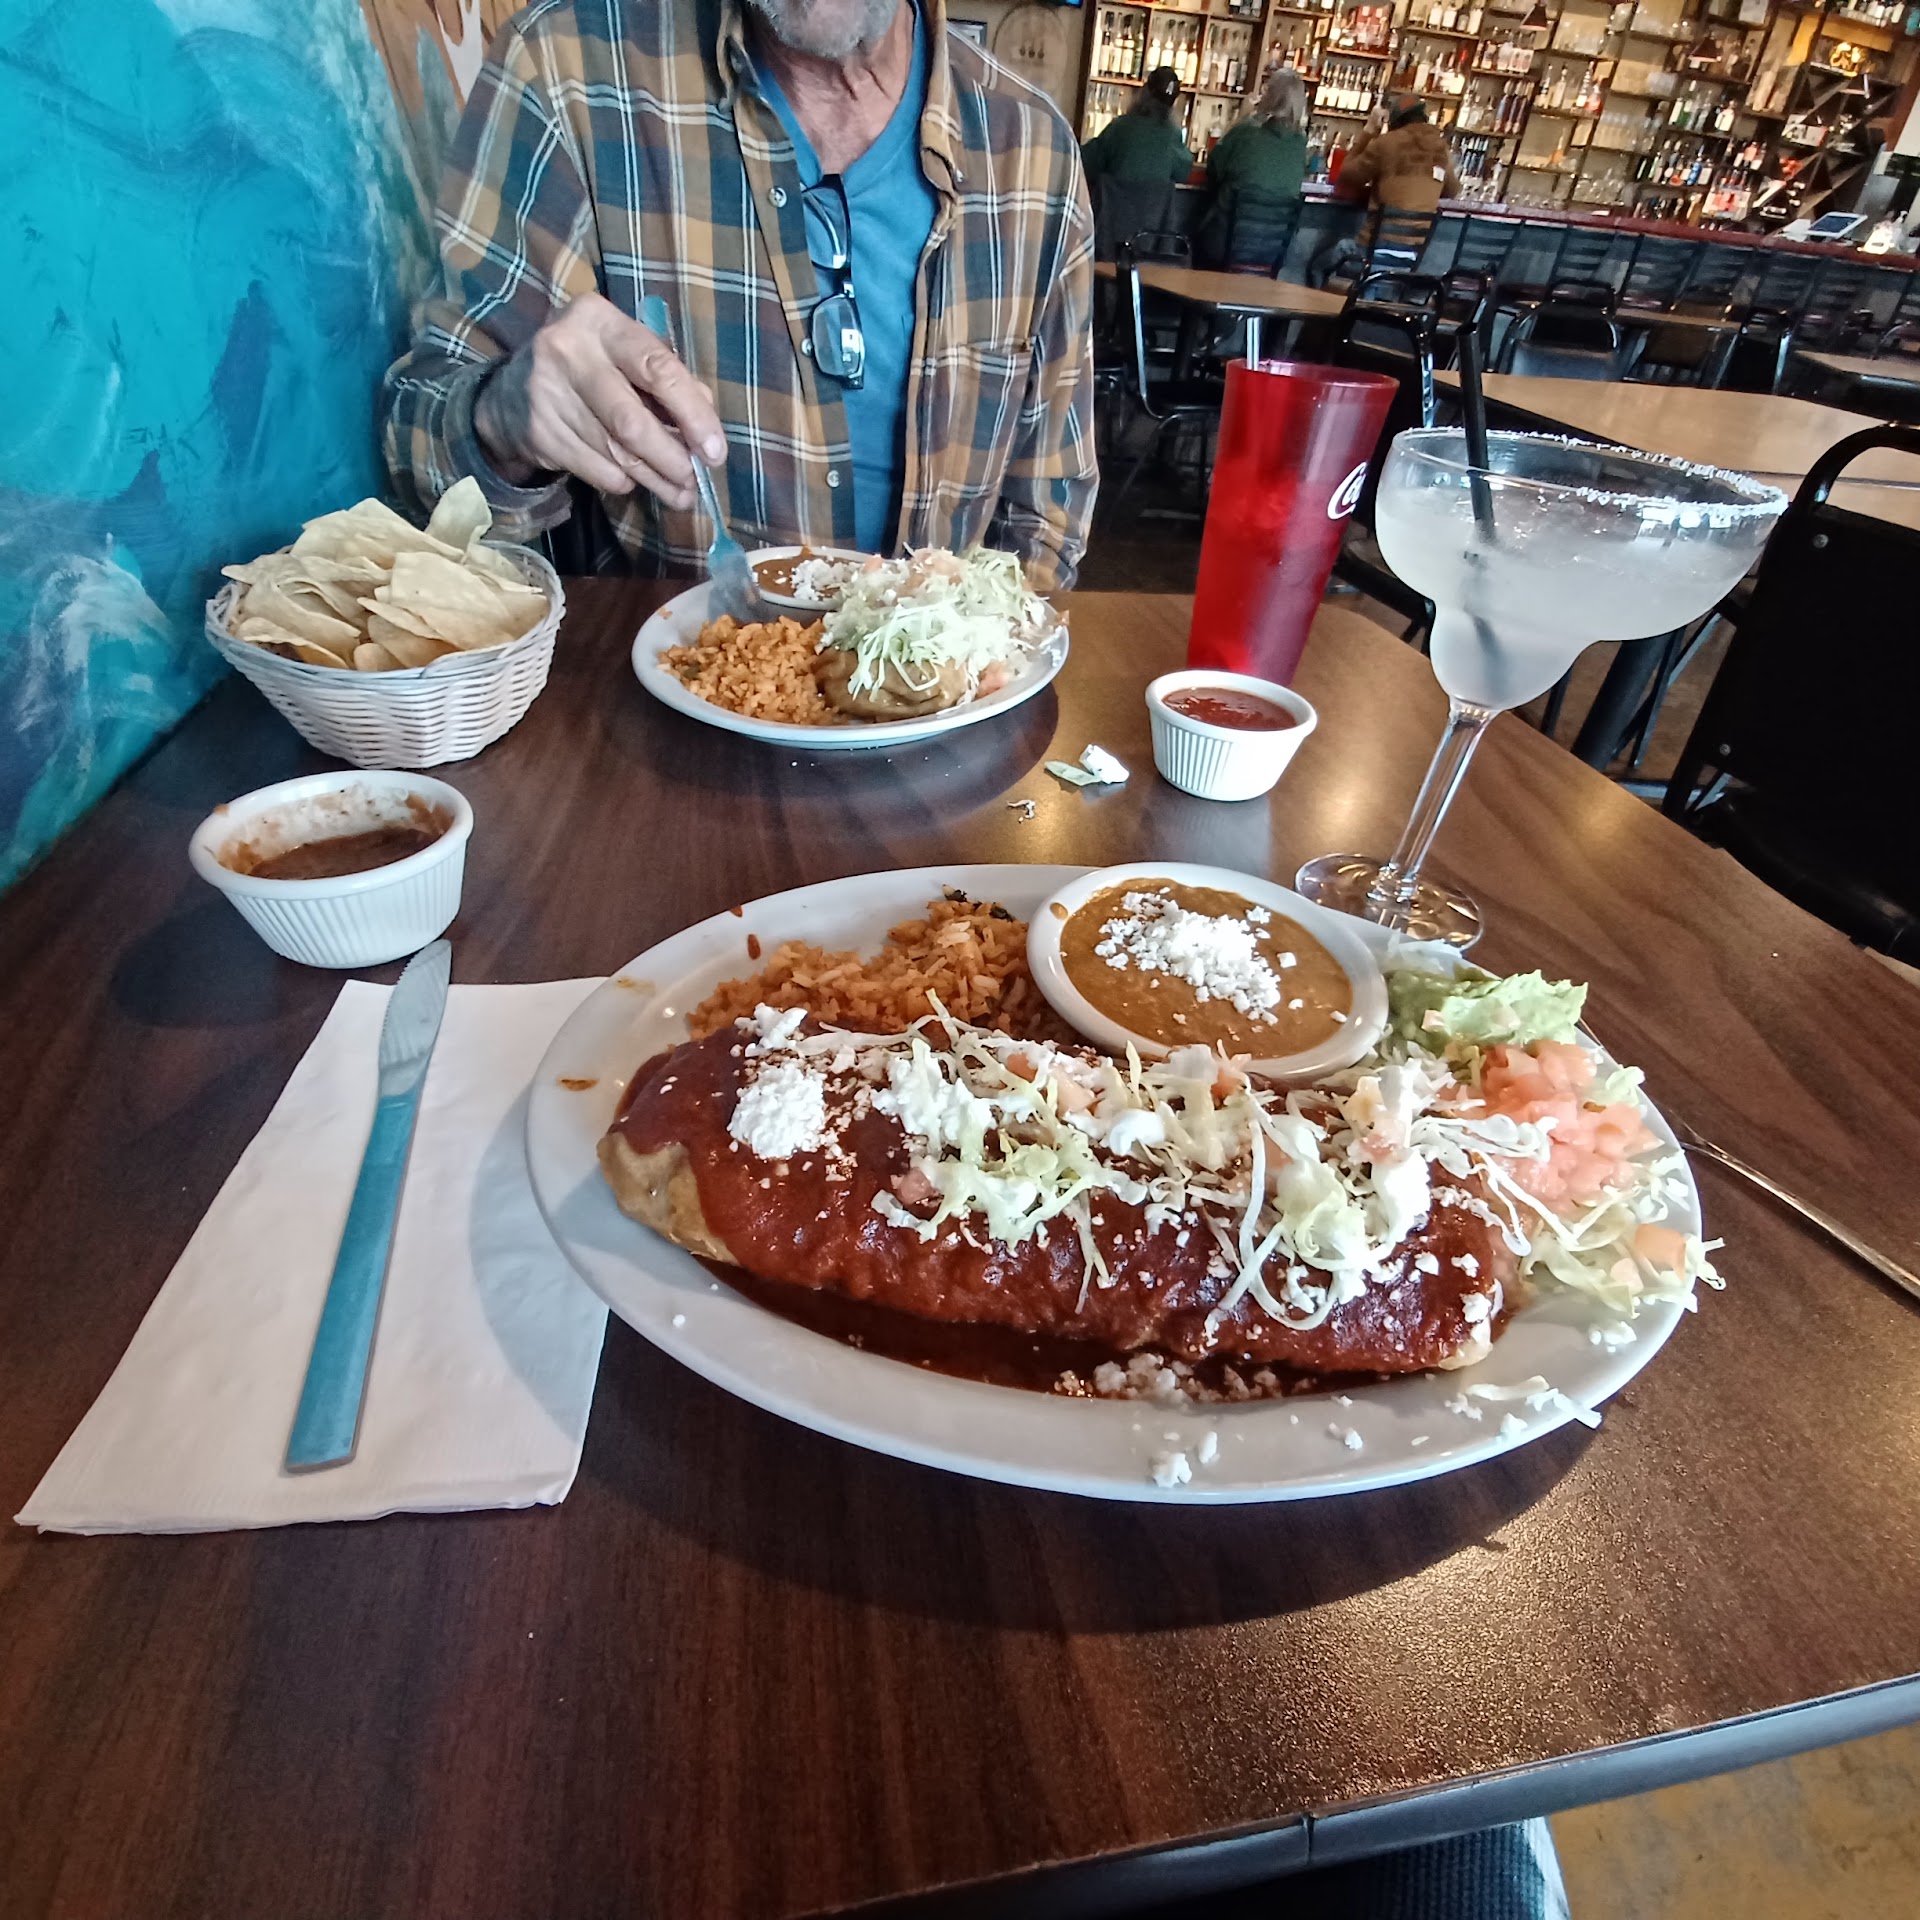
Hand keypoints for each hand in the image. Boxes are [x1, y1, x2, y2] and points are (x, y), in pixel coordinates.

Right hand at [473, 292, 726, 507]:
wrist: (510, 390)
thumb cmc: (591, 368)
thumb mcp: (627, 355)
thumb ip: (671, 382)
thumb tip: (706, 435)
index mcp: (600, 321)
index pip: (657, 368)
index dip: (692, 415)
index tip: (715, 451)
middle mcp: (568, 351)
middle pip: (632, 421)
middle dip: (672, 459)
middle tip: (694, 481)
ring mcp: (547, 393)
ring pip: (616, 453)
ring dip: (654, 479)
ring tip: (678, 491)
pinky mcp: (539, 433)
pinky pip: (597, 471)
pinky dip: (623, 482)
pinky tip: (632, 478)